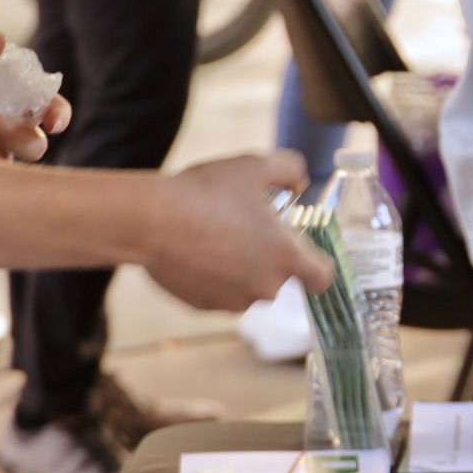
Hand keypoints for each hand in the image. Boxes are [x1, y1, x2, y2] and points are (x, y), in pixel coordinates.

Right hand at [143, 151, 335, 310]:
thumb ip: (289, 169)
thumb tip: (300, 180)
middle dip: (267, 255)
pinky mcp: (204, 306)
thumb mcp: (253, 166)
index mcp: (286, 258)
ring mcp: (234, 302)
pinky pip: (218, 292)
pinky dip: (212, 276)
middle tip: (244, 226)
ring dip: (240, 268)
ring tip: (215, 235)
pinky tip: (194, 250)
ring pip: (248, 286)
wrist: (150, 220)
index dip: (318, 265)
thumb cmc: (205, 193)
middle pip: (280, 277)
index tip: (305, 251)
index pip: (323, 278)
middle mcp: (266, 288)